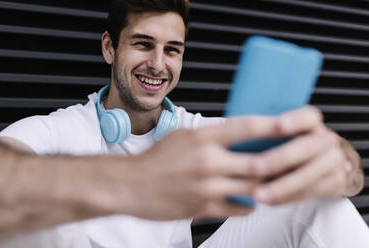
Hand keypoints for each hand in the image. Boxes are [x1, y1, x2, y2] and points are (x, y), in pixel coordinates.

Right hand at [104, 115, 294, 219]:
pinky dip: (249, 205)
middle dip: (282, 162)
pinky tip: (252, 202)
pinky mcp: (203, 208)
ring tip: (282, 181)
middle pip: (258, 163)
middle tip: (299, 160)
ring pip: (253, 189)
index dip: (274, 125)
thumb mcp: (182, 137)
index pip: (246, 127)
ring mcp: (207, 187)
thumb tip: (237, 134)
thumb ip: (210, 135)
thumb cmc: (156, 159)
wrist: (129, 185)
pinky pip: (238, 208)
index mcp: (202, 138)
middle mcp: (207, 161)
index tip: (294, 124)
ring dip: (270, 186)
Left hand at [250, 106, 363, 204]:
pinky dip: (288, 198)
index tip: (278, 125)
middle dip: (280, 158)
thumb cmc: (289, 143)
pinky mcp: (336, 181)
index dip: (294, 120)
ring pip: (309, 175)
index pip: (307, 116)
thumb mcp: (279, 132)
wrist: (322, 161)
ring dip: (282, 186)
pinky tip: (270, 201)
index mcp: (310, 121)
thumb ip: (264, 131)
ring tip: (259, 194)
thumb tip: (233, 131)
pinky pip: (311, 192)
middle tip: (255, 167)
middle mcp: (325, 138)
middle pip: (307, 146)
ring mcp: (334, 160)